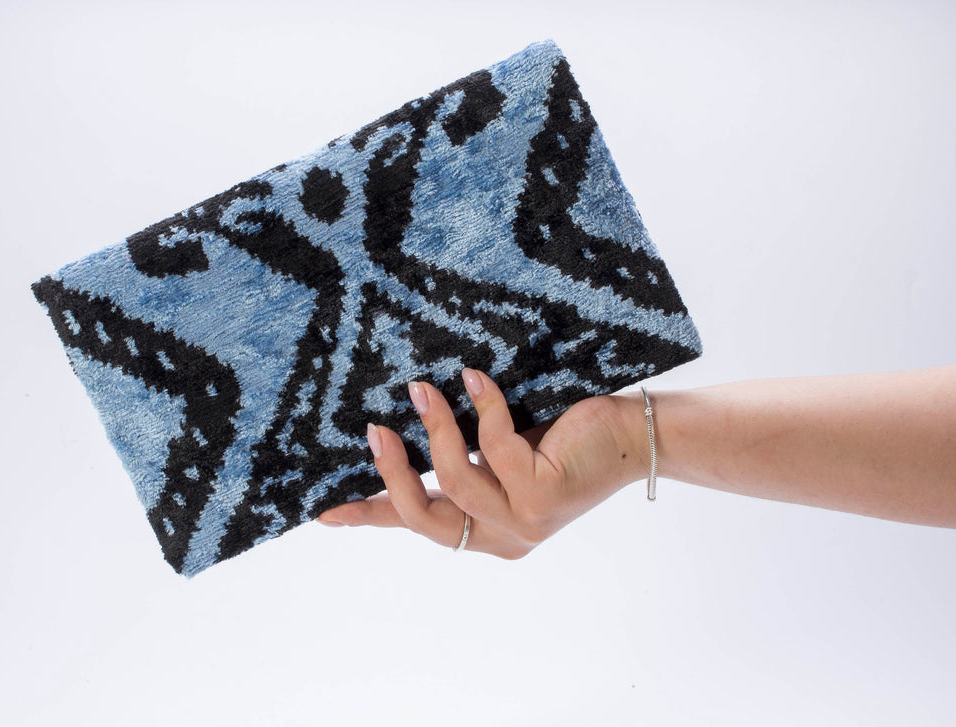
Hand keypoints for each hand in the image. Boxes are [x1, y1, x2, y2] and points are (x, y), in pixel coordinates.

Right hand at [316, 368, 649, 558]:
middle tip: (376, 429)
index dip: (370, 516)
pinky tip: (476, 378)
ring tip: (421, 388)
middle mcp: (503, 537)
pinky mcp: (541, 498)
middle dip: (393, 473)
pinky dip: (481, 407)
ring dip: (434, 429)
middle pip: (424, 519)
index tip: (324, 515)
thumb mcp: (499, 450)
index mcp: (486, 531)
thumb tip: (404, 419)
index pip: (419, 526)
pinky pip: (493, 447)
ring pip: (455, 482)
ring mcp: (523, 523)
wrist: (631, 437)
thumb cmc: (563, 436)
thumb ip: (462, 455)